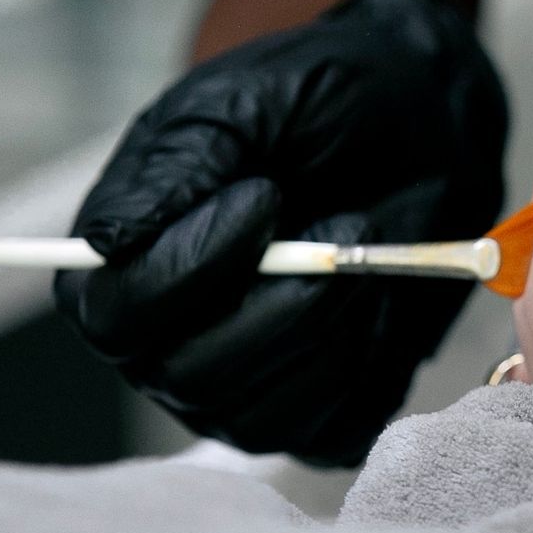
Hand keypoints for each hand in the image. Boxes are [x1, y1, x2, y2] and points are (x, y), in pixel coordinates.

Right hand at [54, 0, 508, 466]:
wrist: (428, 119)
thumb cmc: (322, 105)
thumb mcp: (243, 103)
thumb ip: (176, 165)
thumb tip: (103, 243)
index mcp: (125, 263)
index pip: (112, 318)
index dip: (186, 270)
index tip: (261, 195)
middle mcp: (168, 342)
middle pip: (188, 375)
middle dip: (279, 300)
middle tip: (339, 222)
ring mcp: (242, 385)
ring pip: (260, 413)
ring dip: (329, 320)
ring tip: (361, 240)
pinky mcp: (321, 410)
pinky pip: (331, 429)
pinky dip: (368, 363)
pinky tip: (380, 297)